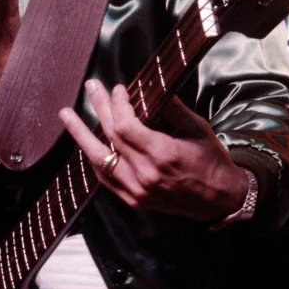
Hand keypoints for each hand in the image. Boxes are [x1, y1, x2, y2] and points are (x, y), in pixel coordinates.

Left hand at [60, 80, 248, 222]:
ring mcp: (136, 190)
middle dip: (98, 109)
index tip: (118, 89)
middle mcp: (144, 174)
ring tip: (67, 116)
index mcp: (162, 154)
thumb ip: (174, 110)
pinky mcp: (134, 200)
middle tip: (90, 87)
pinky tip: (86, 145)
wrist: (221, 199)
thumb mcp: (199, 130)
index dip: (117, 104)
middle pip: (110, 137)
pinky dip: (94, 160)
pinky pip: (105, 179)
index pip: (125, 125)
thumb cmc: (213, 162)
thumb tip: (154, 88)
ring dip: (81, 136)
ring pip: (98, 160)